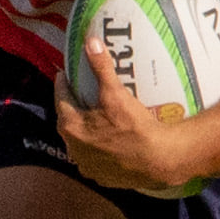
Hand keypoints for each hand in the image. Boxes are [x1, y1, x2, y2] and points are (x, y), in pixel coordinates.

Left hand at [54, 40, 193, 193]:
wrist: (159, 160)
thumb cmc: (134, 126)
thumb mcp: (115, 94)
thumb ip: (101, 67)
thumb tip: (90, 41)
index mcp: (70, 127)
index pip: (60, 99)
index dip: (63, 85)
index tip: (65, 75)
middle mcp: (73, 149)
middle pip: (68, 122)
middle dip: (73, 108)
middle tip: (81, 95)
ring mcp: (87, 166)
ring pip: (80, 143)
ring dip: (84, 131)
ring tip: (95, 119)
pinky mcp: (101, 178)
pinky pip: (94, 159)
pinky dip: (97, 150)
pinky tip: (107, 143)